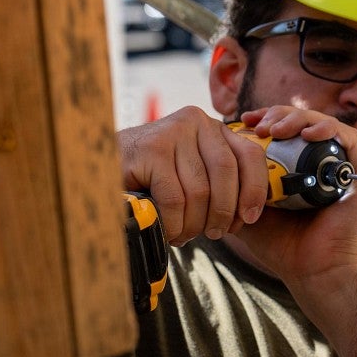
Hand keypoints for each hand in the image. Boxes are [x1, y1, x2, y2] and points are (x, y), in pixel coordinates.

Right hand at [117, 107, 269, 244]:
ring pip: (200, 191)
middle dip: (224, 212)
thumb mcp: (193, 171)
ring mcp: (172, 132)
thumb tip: (251, 213)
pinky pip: (175, 199)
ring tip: (185, 235)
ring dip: (195, 223)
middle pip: (227, 174)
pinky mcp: (151, 150)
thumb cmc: (154, 177)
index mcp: (213, 126)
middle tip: (215, 234)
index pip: (250, 155)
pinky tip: (170, 232)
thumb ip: (221, 181)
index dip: (255, 191)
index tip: (250, 218)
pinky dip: (175, 223)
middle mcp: (196, 121)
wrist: (100, 166)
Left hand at [233, 106, 356, 298]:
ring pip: (321, 123)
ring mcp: (338, 164)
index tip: (244, 121)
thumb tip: (209, 163)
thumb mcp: (247, 210)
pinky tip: (308, 134)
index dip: (264, 118)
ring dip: (297, 119)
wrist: (311, 270)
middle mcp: (317, 161)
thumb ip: (232, 188)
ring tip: (277, 130)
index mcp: (295, 166)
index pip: (281, 128)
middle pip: (300, 121)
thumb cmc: (282, 246)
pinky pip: (347, 137)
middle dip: (277, 116)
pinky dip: (327, 129)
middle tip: (259, 125)